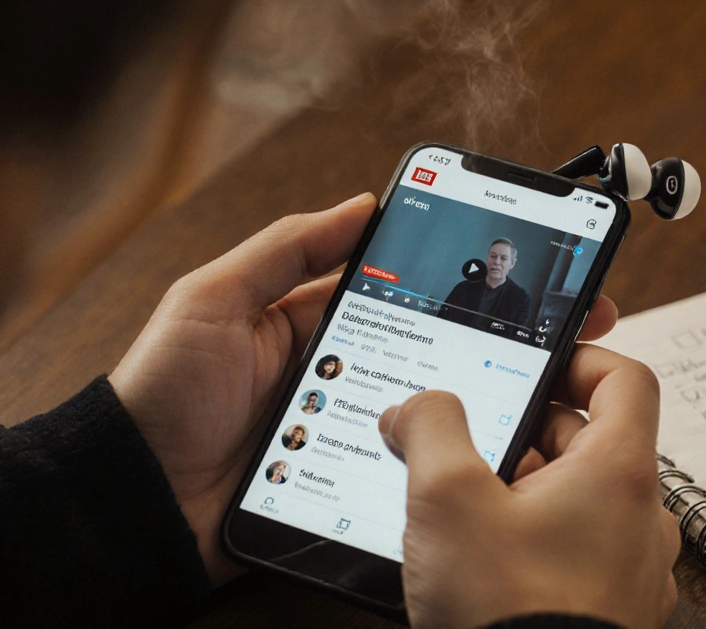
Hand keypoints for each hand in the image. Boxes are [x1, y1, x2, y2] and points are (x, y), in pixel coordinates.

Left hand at [108, 193, 625, 585]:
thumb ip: (285, 249)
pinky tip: (494, 453)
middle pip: (434, 351)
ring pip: (431, 413)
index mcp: (314, 322)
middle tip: (570, 335)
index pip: (405, 291)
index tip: (524, 274)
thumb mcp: (213, 300)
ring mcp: (351, 430)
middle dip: (500, 341)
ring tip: (550, 390)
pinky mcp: (349, 484)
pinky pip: (407, 469)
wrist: (135, 501)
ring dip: (483, 403)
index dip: (463, 281)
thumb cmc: (162, 393)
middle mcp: (343, 374)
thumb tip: (360, 204)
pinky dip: (447, 463)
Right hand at [380, 345, 680, 628]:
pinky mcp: (612, 613)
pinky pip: (580, 554)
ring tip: (467, 508)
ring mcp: (633, 572)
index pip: (626, 378)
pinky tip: (486, 564)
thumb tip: (420, 406)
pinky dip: (539, 543)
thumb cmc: (508, 611)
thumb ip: (432, 429)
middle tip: (470, 442)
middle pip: (594, 441)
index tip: (536, 362)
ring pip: (583, 502)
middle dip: (528, 432)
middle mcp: (642, 519)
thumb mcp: (447, 500)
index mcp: (620, 472)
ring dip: (529, 491)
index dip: (581, 356)